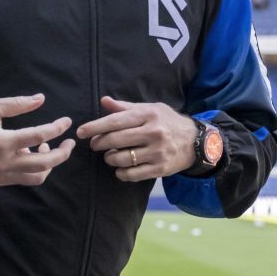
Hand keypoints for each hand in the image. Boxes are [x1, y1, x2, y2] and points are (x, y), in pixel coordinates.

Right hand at [0, 94, 74, 186]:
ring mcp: (1, 175)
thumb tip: (40, 99)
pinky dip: (34, 168)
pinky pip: (24, 179)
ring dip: (49, 164)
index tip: (66, 122)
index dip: (56, 128)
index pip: (38, 136)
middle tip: (69, 142)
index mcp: (1, 142)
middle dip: (62, 153)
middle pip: (45, 164)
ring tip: (48, 147)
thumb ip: (16, 104)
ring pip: (37, 177)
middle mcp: (3, 163)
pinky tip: (30, 152)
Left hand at [75, 96, 197, 181]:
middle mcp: (153, 133)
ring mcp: (157, 152)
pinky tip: (120, 168)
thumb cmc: (167, 122)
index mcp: (147, 115)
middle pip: (115, 140)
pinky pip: (132, 174)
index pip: (115, 121)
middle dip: (99, 143)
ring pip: (122, 159)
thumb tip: (104, 101)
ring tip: (109, 156)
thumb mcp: (149, 108)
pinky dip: (121, 173)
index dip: (94, 127)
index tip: (80, 132)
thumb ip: (125, 107)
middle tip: (94, 145)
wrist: (196, 141)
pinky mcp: (160, 168)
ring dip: (109, 159)